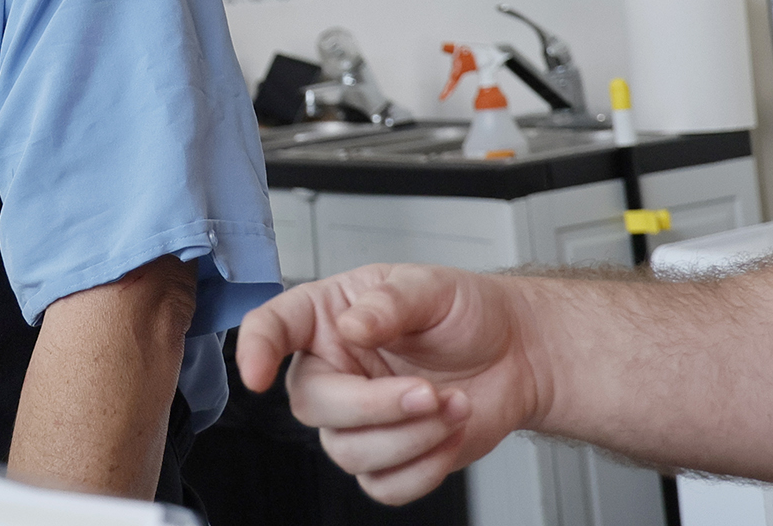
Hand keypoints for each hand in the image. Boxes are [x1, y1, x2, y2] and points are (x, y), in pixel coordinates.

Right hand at [234, 264, 549, 503]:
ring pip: (349, 453)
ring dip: (411, 437)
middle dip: (375, 407)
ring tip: (455, 405)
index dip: (255, 348)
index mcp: (328, 316)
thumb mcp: (432, 287)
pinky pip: (383, 486)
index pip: (274, 327)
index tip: (257, 373)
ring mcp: (357, 419)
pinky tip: (451, 434)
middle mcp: (334, 369)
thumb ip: (389, 302)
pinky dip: (424, 469)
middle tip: (428, 392)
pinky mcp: (387, 459)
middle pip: (314, 406)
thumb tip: (351, 327)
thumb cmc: (466, 312)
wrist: (517, 354)